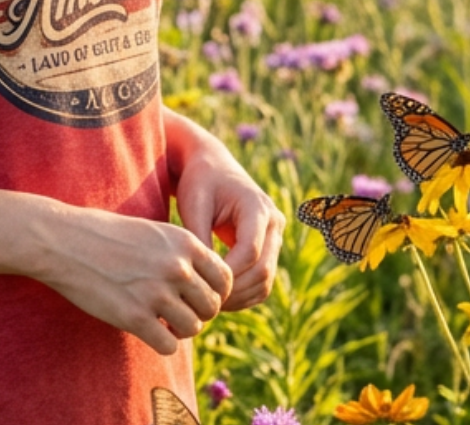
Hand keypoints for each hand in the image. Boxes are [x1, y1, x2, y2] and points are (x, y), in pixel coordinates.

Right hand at [34, 204, 233, 355]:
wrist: (65, 241)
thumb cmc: (107, 234)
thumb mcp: (153, 231)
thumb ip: (182, 253)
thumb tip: (207, 282)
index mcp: (184, 242)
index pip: (224, 278)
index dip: (215, 292)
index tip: (197, 296)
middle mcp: (176, 267)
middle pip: (211, 306)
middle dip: (198, 313)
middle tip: (177, 311)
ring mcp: (157, 293)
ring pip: (193, 328)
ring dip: (179, 329)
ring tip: (162, 320)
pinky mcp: (135, 317)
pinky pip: (168, 345)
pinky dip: (161, 343)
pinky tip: (147, 329)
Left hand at [168, 114, 285, 310]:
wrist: (211, 166)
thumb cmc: (199, 182)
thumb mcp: (195, 204)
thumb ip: (199, 238)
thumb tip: (202, 279)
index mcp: (257, 206)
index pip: (250, 251)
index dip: (228, 273)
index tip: (202, 284)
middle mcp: (273, 222)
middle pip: (263, 269)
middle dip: (235, 291)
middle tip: (206, 303)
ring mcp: (274, 236)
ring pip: (266, 280)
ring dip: (241, 297)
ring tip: (211, 304)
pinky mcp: (268, 248)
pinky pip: (263, 280)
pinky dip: (245, 294)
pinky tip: (220, 299)